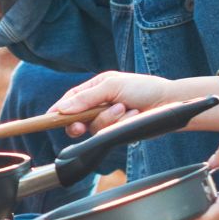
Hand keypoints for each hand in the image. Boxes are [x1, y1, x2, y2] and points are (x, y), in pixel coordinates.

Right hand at [49, 71, 176, 136]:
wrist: (168, 103)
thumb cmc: (143, 88)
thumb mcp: (112, 86)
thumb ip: (86, 98)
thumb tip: (63, 108)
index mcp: (95, 88)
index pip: (70, 99)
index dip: (60, 109)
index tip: (51, 117)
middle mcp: (99, 104)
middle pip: (77, 118)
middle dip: (80, 122)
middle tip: (81, 126)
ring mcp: (108, 119)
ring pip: (94, 127)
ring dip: (109, 119)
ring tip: (125, 109)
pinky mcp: (117, 131)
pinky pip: (109, 133)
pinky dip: (121, 124)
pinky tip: (133, 115)